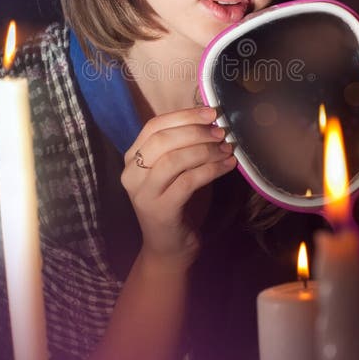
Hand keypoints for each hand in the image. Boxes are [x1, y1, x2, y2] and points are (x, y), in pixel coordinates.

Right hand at [121, 106, 235, 267]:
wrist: (169, 247)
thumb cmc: (176, 202)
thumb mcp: (174, 170)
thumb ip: (182, 145)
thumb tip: (210, 118)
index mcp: (132, 158)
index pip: (154, 126)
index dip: (183, 115)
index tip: (210, 113)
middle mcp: (131, 174)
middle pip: (162, 140)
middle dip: (195, 131)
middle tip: (221, 132)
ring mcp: (143, 194)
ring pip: (174, 159)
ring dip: (205, 151)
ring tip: (226, 149)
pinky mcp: (160, 210)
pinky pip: (188, 182)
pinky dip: (211, 170)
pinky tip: (228, 166)